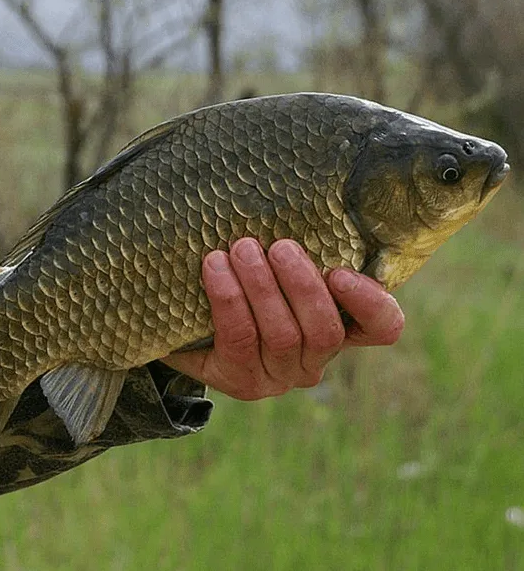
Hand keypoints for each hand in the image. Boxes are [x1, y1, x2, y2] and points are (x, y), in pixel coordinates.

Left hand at [162, 238, 403, 400]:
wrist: (189, 323)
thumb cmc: (244, 281)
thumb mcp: (276, 263)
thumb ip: (295, 248)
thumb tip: (308, 189)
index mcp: (341, 328)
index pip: (381, 327)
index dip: (369, 303)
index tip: (339, 271)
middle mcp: (316, 359)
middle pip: (325, 330)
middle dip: (302, 285)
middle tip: (280, 246)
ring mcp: (280, 374)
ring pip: (282, 335)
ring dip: (261, 288)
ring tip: (241, 249)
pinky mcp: (244, 381)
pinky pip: (240, 339)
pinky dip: (228, 300)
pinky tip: (214, 268)